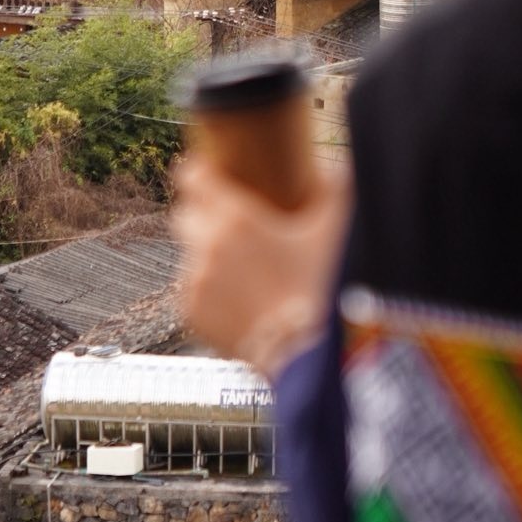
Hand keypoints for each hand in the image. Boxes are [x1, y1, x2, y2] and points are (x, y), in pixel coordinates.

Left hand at [171, 152, 353, 377]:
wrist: (306, 357)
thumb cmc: (324, 287)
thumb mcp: (337, 228)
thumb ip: (336, 185)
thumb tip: (333, 165)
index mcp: (235, 217)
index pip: (193, 177)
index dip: (200, 172)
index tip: (211, 172)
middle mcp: (206, 246)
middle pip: (184, 214)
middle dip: (201, 213)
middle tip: (229, 220)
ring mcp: (195, 283)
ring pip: (188, 254)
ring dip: (206, 254)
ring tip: (240, 266)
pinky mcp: (192, 315)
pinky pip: (192, 289)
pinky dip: (208, 287)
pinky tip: (237, 295)